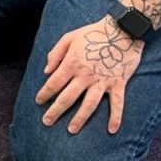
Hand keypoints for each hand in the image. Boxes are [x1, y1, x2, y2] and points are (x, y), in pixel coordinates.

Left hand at [35, 15, 143, 133]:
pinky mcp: (118, 83)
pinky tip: (112, 130)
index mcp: (72, 64)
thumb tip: (46, 71)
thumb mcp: (69, 37)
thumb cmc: (93, 32)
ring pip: (89, 105)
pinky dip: (116, 118)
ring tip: (71, 130)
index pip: (54, 83)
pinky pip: (117, 104)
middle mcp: (85, 75)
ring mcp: (102, 81)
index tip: (38, 101)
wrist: (122, 29)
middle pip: (67, 98)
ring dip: (79, 119)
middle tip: (46, 122)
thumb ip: (55, 54)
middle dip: (55, 111)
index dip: (44, 93)